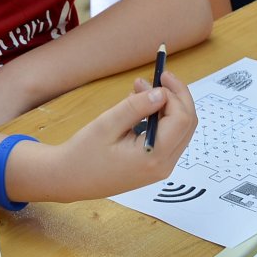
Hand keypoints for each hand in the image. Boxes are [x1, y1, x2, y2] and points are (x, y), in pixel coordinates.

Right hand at [44, 70, 197, 200]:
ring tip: (141, 89)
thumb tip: (162, 92)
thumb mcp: (108, 124)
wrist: (69, 180)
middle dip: (176, 97)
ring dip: (168, 106)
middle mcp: (164, 165)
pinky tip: (141, 108)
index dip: (175, 94)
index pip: (181, 119)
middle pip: (187, 124)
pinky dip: (161, 119)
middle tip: (158, 77)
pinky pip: (169, 138)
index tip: (159, 76)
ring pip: (180, 130)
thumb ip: (136, 107)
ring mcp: (161, 168)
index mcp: (154, 156)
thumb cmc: (84, 154)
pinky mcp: (154, 166)